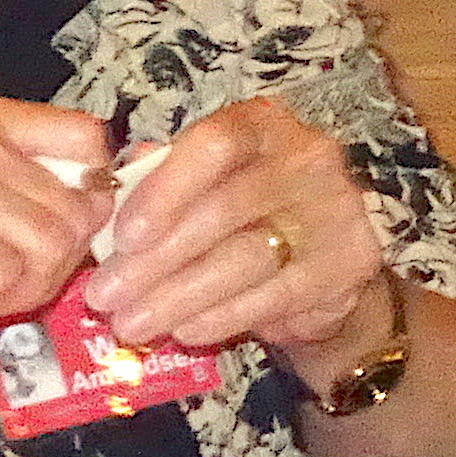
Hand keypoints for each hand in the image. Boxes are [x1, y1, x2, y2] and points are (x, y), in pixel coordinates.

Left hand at [77, 98, 392, 379]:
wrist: (323, 258)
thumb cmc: (246, 213)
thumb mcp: (203, 185)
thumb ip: (160, 180)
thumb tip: (109, 188)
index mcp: (263, 125)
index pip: (216, 144)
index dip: (166, 189)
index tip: (122, 237)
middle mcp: (307, 157)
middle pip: (226, 209)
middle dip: (156, 259)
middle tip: (105, 297)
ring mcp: (335, 208)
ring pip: (246, 257)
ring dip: (180, 295)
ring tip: (132, 323)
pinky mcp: (349, 261)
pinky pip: (275, 295)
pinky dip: (222, 317)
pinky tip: (184, 330)